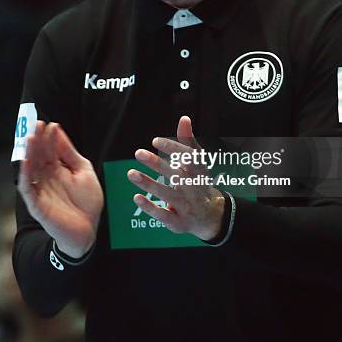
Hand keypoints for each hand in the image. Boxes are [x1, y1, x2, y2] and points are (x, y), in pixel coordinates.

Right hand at [18, 121, 103, 257]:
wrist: (89, 229)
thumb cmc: (87, 202)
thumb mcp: (83, 171)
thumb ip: (71, 154)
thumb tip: (60, 132)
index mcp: (58, 169)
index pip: (51, 150)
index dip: (50, 137)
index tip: (51, 124)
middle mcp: (47, 177)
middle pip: (39, 156)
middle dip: (38, 140)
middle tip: (38, 125)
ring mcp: (41, 190)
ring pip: (31, 168)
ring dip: (30, 153)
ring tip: (31, 138)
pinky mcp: (37, 204)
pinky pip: (27, 188)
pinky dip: (25, 175)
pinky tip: (26, 162)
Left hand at [129, 116, 224, 240]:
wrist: (211, 216)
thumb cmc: (198, 182)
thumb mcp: (197, 162)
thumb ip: (187, 141)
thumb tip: (184, 118)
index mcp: (199, 172)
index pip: (188, 158)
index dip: (173, 149)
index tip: (155, 141)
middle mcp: (194, 189)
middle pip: (175, 175)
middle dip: (157, 164)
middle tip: (138, 153)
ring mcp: (186, 207)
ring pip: (167, 194)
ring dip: (148, 183)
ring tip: (131, 173)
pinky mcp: (178, 222)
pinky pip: (163, 215)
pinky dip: (150, 207)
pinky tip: (136, 197)